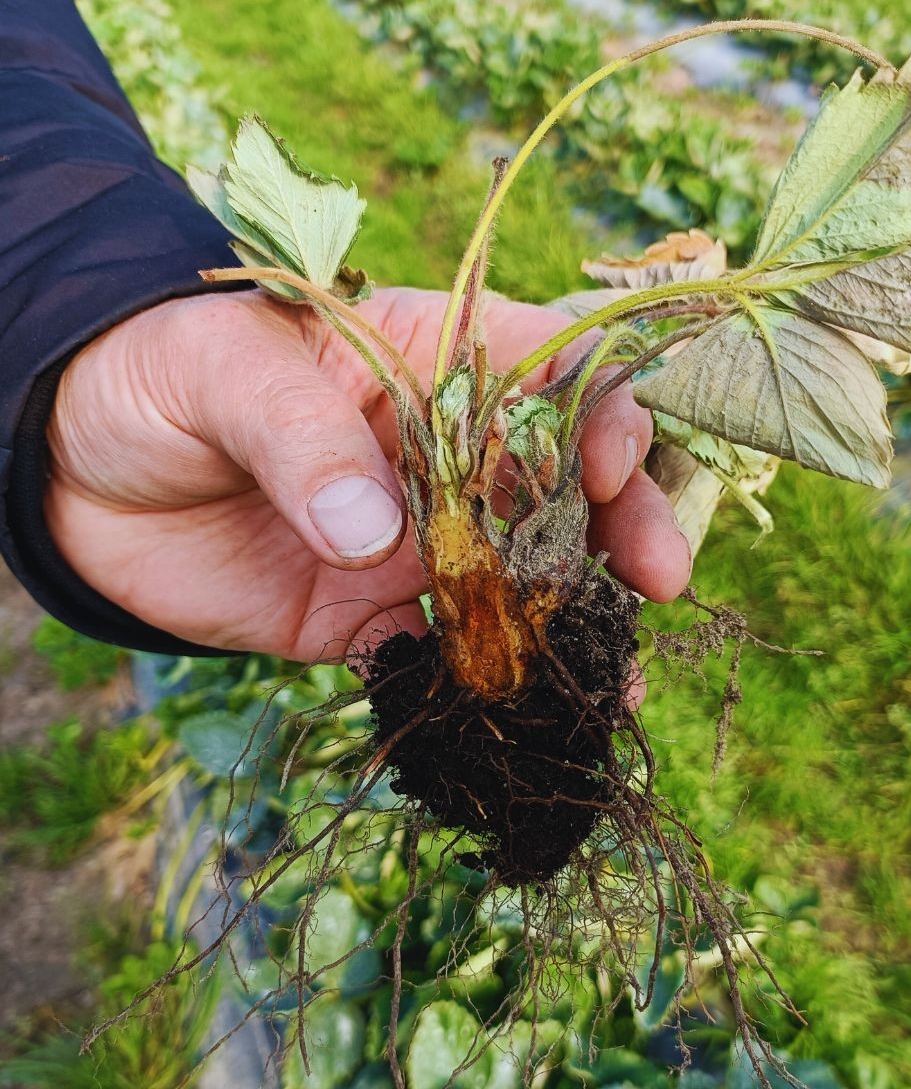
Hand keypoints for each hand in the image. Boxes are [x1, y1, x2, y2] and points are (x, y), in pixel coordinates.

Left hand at [45, 288, 691, 659]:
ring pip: (522, 586)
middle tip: (661, 579)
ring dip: (575, 631)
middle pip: (568, 485)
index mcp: (433, 363)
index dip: (603, 408)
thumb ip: (302, 437)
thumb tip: (378, 539)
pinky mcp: (371, 617)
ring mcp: (418, 544)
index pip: (555, 368)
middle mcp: (448, 458)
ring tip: (613, 686)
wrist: (71, 473)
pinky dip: (480, 691)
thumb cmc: (151, 374)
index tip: (609, 462)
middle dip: (628, 526)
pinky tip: (518, 725)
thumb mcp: (221, 371)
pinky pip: (442, 659)